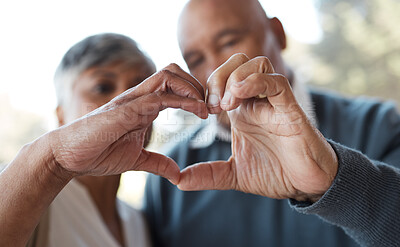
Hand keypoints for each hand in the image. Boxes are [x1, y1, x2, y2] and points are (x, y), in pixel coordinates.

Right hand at [46, 64, 206, 184]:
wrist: (68, 157)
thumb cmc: (97, 153)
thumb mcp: (136, 160)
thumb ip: (157, 163)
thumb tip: (177, 173)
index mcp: (142, 107)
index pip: (172, 85)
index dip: (193, 93)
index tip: (208, 112)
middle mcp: (139, 98)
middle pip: (173, 72)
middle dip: (196, 84)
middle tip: (210, 106)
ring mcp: (132, 101)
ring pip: (168, 75)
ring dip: (192, 87)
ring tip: (205, 107)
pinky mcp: (126, 110)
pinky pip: (158, 97)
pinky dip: (183, 101)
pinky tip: (197, 111)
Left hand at [178, 54, 337, 200]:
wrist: (305, 185)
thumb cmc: (275, 173)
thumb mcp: (233, 174)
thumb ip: (208, 174)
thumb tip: (179, 181)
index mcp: (242, 111)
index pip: (222, 79)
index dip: (206, 87)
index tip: (201, 112)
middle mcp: (257, 101)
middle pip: (237, 62)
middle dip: (218, 77)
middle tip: (211, 106)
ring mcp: (274, 102)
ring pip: (257, 63)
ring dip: (235, 77)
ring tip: (226, 105)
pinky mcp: (291, 108)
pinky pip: (276, 81)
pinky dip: (256, 81)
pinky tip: (239, 97)